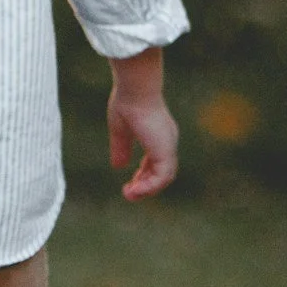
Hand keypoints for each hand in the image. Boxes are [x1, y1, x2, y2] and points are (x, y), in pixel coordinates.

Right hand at [107, 47, 178, 200]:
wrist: (136, 91)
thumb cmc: (127, 103)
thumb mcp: (120, 131)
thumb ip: (121, 149)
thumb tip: (118, 167)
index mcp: (158, 135)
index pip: (156, 162)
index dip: (144, 175)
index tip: (131, 183)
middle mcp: (167, 142)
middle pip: (162, 172)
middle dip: (146, 185)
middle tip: (129, 194)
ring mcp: (168, 147)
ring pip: (164, 177)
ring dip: (147, 189)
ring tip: (129, 195)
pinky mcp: (165, 151)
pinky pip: (161, 177)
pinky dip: (149, 187)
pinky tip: (134, 191)